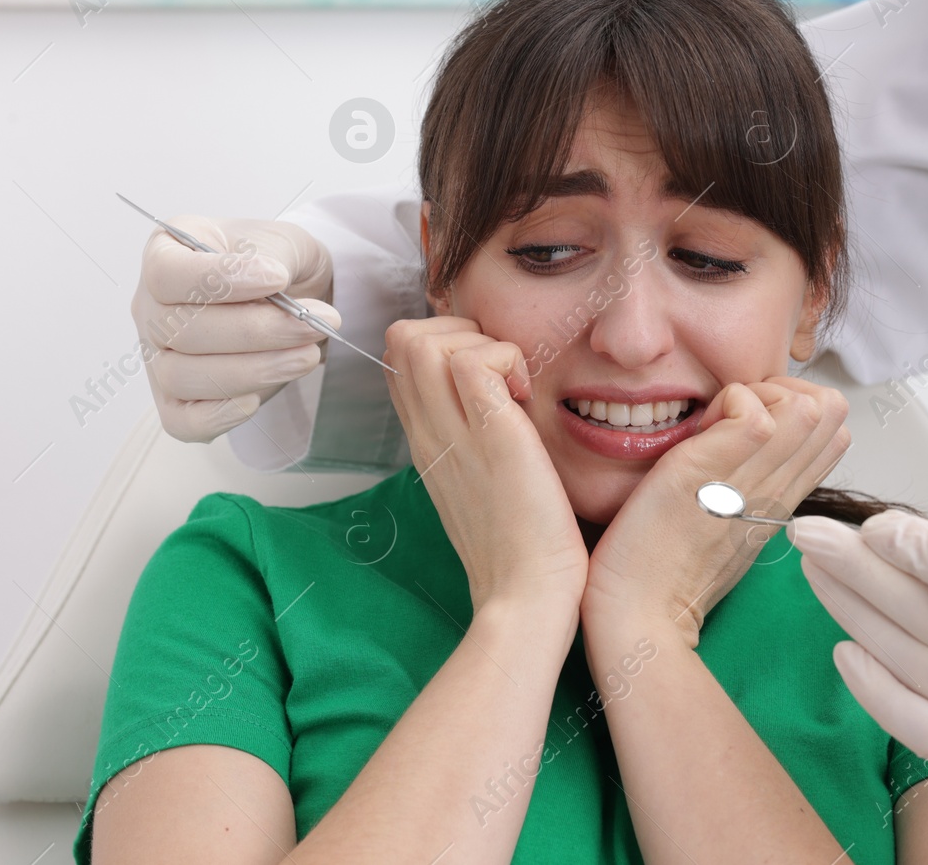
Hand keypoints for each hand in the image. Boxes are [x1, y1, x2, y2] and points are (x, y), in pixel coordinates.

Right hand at [131, 215, 339, 441]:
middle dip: (258, 332)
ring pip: (184, 377)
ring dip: (253, 371)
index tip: (278, 278)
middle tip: (315, 325)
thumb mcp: (281, 241)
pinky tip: (255, 400)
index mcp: (165, 254)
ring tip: (306, 355)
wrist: (296, 297)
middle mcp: (151, 308)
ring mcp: (158, 358)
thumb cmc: (276, 264)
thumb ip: (272, 255)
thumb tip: (273, 283)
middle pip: (182, 331)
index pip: (166, 273)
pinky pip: (183, 422)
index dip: (219, 279)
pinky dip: (218, 417)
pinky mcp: (177, 401)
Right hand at [383, 317, 588, 616]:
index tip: (489, 377)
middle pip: (401, 337)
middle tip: (501, 372)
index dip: (442, 345)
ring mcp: (451, 434)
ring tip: (513, 386)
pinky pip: (474, 361)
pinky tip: (527, 399)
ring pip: (424, 338)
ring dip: (479, 343)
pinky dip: (505, 358)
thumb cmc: (521, 545)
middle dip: (458, 331)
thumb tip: (500, 397)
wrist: (526, 595)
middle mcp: (427, 432)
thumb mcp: (482, 482)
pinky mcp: (489, 435)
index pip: (400, 360)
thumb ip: (475, 440)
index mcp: (426, 441)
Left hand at [581, 378, 850, 648]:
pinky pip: (753, 411)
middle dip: (785, 388)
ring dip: (757, 393)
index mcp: (781, 500)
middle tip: (735, 414)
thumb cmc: (665, 568)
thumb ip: (746, 486)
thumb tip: (745, 440)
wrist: (639, 612)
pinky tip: (697, 431)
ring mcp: (751, 480)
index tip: (752, 421)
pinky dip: (726, 400)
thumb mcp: (726, 523)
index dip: (798, 405)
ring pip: (807, 406)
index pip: (832, 432)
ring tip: (715, 423)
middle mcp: (778, 489)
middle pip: (832, 410)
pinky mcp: (711, 470)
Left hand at [792, 511, 927, 818]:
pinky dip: (877, 690)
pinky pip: (923, 730)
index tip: (875, 527)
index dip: (919, 553)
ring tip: (819, 575)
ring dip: (857, 617)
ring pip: (918, 668)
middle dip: (862, 573)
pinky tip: (847, 651)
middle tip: (814, 536)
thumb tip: (904, 549)